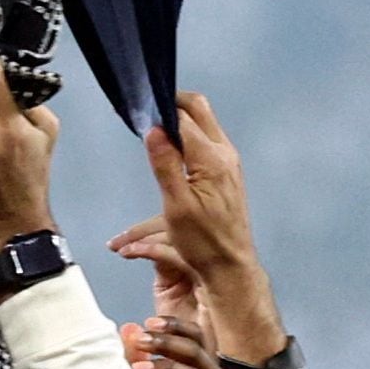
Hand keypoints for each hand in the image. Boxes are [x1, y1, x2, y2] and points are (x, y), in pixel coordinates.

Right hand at [108, 92, 285, 364]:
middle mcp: (224, 152)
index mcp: (211, 159)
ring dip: (180, 118)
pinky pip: (206, 137)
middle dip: (173, 102)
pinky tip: (172, 150)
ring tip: (155, 132)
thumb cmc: (202, 241)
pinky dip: (188, 133)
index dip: (160, 110)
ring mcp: (228, 160)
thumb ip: (165, 164)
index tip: (138, 113)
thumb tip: (154, 128)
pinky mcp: (227, 170)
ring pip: (204, 121)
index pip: (183, 117)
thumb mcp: (176, 206)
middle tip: (148, 111)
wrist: (230, 266)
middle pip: (199, 107)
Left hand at [118, 312, 235, 368]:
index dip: (174, 326)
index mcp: (206, 368)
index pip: (196, 337)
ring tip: (138, 368)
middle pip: (195, 352)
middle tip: (139, 340)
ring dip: (165, 368)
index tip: (148, 323)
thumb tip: (129, 328)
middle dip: (165, 343)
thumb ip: (141, 359)